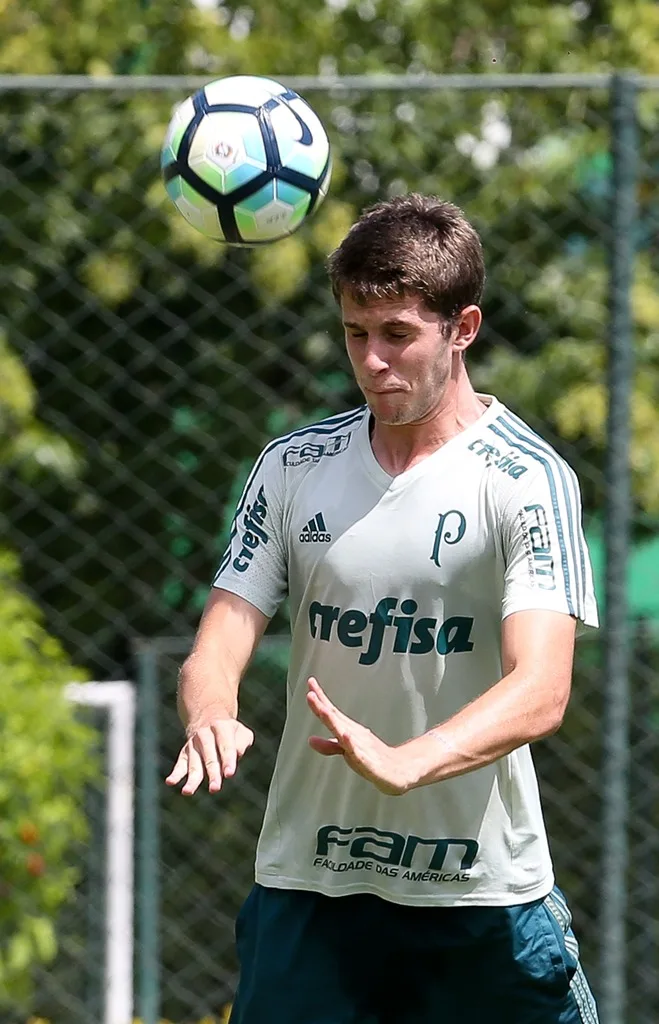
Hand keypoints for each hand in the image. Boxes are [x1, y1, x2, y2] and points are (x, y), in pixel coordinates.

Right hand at [165, 717, 253, 794]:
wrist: (207, 716)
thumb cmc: (230, 731)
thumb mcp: (242, 732)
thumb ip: (243, 742)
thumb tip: (237, 755)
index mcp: (221, 727)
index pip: (226, 746)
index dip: (228, 760)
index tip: (229, 774)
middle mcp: (205, 735)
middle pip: (209, 757)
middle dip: (212, 773)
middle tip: (215, 788)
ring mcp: (193, 744)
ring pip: (193, 763)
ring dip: (192, 779)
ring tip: (187, 792)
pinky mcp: (185, 753)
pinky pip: (180, 764)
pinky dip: (175, 773)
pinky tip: (170, 782)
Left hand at [306, 677, 411, 795]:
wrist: (398, 771)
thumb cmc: (372, 758)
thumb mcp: (347, 751)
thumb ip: (329, 745)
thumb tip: (310, 740)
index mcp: (348, 730)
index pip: (332, 712)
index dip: (320, 699)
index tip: (310, 683)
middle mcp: (354, 735)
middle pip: (336, 719)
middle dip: (323, 706)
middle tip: (311, 692)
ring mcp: (362, 748)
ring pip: (345, 733)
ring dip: (334, 721)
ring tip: (323, 710)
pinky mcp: (369, 763)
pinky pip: (358, 753)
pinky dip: (351, 744)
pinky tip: (346, 735)